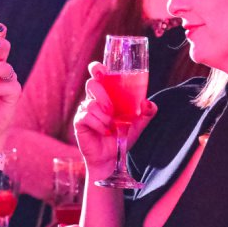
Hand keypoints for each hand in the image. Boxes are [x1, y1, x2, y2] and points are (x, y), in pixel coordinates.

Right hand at [74, 61, 156, 177]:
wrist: (113, 158)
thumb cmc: (123, 137)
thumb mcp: (138, 124)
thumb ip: (146, 113)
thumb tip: (148, 104)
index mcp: (107, 95)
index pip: (98, 75)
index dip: (97, 68)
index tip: (100, 68)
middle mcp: (94, 100)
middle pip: (91, 84)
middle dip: (103, 96)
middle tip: (112, 111)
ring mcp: (85, 110)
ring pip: (90, 103)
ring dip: (103, 116)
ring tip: (111, 126)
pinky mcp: (79, 122)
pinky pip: (86, 116)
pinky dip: (98, 124)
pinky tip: (105, 132)